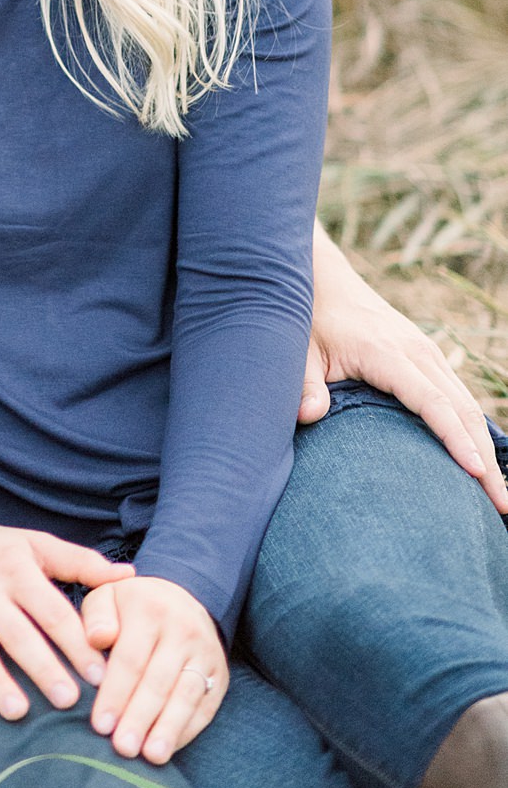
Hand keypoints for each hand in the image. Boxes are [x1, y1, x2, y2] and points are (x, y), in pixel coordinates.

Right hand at [0, 518, 133, 722]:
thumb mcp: (34, 545)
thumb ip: (80, 562)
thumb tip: (129, 575)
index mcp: (14, 566)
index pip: (52, 610)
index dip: (76, 643)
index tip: (100, 675)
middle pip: (16, 632)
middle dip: (42, 667)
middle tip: (68, 701)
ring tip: (19, 712)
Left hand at [82, 576, 225, 763]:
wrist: (182, 597)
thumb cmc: (133, 606)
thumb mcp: (108, 597)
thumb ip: (96, 616)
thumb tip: (97, 638)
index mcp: (149, 608)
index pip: (131, 659)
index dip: (115, 694)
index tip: (100, 724)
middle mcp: (182, 629)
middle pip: (158, 681)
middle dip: (139, 718)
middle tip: (123, 748)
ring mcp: (204, 652)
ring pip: (186, 695)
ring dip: (168, 729)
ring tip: (151, 755)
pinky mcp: (220, 673)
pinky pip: (205, 706)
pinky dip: (187, 730)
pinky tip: (169, 747)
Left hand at [305, 227, 507, 513]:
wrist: (325, 281)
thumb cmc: (310, 320)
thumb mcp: (300, 351)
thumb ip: (305, 384)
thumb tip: (307, 415)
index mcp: (387, 353)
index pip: (432, 402)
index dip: (455, 438)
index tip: (477, 473)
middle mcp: (417, 352)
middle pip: (462, 409)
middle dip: (485, 458)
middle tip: (500, 505)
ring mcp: (427, 353)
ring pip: (467, 404)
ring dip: (486, 447)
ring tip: (498, 495)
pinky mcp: (429, 357)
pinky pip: (460, 396)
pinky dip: (475, 429)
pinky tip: (482, 460)